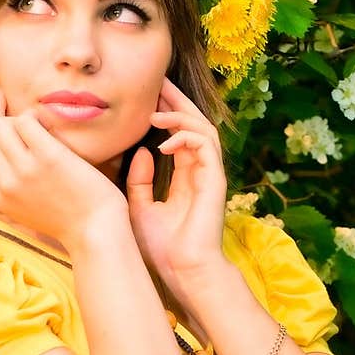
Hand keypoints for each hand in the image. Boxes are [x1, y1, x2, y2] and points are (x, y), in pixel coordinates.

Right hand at [0, 91, 127, 251]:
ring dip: (16, 115)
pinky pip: (26, 120)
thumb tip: (6, 157)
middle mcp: (6, 184)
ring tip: (35, 118)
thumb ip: (14, 186)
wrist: (96, 232)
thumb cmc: (71, 219)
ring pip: (1, 125)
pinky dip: (35, 115)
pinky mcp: (46, 157)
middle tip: (3, 98)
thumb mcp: (30, 208)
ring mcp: (24, 170)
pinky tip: (49, 122)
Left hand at [125, 76, 227, 306]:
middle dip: (177, 101)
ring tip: (155, 112)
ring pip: (203, 129)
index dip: (167, 113)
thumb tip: (141, 151)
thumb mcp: (139, 209)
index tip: (147, 97)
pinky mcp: (215, 180)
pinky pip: (205, 145)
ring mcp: (210, 175)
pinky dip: (185, 137)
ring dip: (180, 116)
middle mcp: (201, 172)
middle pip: (194, 124)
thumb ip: (139, 181)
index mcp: (186, 178)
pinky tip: (163, 143)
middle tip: (157, 83)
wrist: (183, 272)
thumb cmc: (162, 248)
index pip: (180, 135)